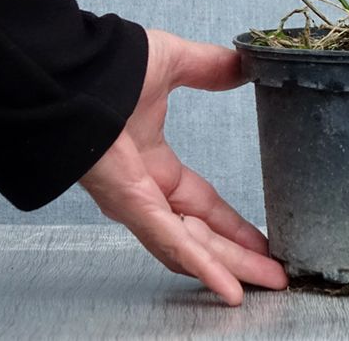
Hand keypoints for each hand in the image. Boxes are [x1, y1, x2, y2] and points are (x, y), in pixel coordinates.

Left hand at [80, 28, 287, 305]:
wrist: (73, 69)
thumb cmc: (110, 67)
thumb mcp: (174, 62)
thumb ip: (210, 66)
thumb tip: (243, 64)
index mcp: (153, 165)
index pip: (201, 204)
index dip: (231, 223)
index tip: (260, 236)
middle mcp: (146, 192)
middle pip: (202, 235)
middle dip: (240, 255)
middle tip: (275, 272)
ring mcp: (137, 202)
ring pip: (192, 247)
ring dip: (231, 267)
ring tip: (268, 282)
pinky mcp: (131, 205)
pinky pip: (172, 242)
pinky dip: (202, 265)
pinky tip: (230, 285)